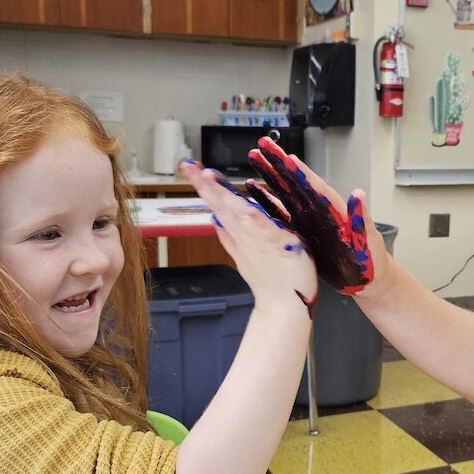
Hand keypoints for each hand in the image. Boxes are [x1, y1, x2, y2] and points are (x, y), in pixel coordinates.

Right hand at [178, 160, 317, 316]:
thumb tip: (214, 221)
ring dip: (223, 195)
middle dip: (206, 186)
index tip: (190, 168)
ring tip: (208, 177)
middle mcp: (245, 236)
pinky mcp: (278, 245)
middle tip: (190, 167)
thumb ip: (229, 238)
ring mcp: (259, 241)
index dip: (204, 187)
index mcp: (239, 235)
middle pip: (222, 206)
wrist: (283, 307)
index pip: (218, 205)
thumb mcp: (245, 256)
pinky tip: (245, 206)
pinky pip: (265, 229)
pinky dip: (254, 218)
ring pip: (238, 213)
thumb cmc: (270, 282)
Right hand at [247, 137, 377, 294]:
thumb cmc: (372, 261)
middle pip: (295, 182)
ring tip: (255, 158)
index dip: (302, 172)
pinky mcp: (301, 232)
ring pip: (284, 193)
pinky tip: (254, 191)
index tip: (287, 157)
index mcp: (334, 211)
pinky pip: (279, 215)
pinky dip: (266, 203)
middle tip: (263, 144)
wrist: (366, 280)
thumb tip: (358, 194)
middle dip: (279, 163)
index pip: (315, 187)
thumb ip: (362, 219)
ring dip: (270, 176)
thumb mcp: (369, 241)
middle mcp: (318, 211)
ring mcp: (308, 220)